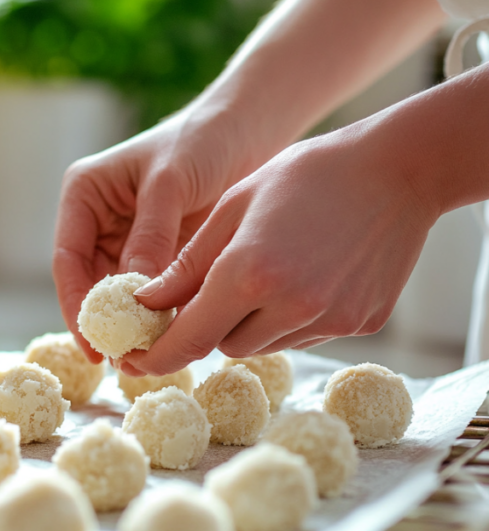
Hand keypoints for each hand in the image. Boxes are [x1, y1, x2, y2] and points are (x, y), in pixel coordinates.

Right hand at [53, 103, 263, 362]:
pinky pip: (152, 291)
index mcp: (84, 195)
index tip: (93, 343)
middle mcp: (98, 220)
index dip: (76, 305)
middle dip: (106, 321)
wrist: (250, 127)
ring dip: (134, 322)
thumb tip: (134, 297)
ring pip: (121, 293)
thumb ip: (150, 237)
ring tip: (150, 355)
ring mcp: (128, 239)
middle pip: (90, 283)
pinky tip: (172, 336)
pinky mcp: (159, 252)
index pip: (68, 260)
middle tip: (124, 360)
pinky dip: (160, 313)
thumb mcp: (171, 184)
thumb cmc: (203, 139)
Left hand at [124, 126, 440, 376]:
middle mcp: (290, 305)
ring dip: (248, 323)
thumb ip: (185, 266)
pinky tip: (303, 275)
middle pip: (223, 345)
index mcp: (248, 273)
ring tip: (266, 269)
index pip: (187, 340)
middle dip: (208, 325)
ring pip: (262, 344)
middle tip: (212, 288)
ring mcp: (330, 319)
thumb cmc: (305, 176)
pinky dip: (289, 318)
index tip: (131, 361)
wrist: (400, 169)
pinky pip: (303, 336)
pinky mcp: (360, 324)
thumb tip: (143, 305)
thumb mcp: (231, 208)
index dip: (155, 357)